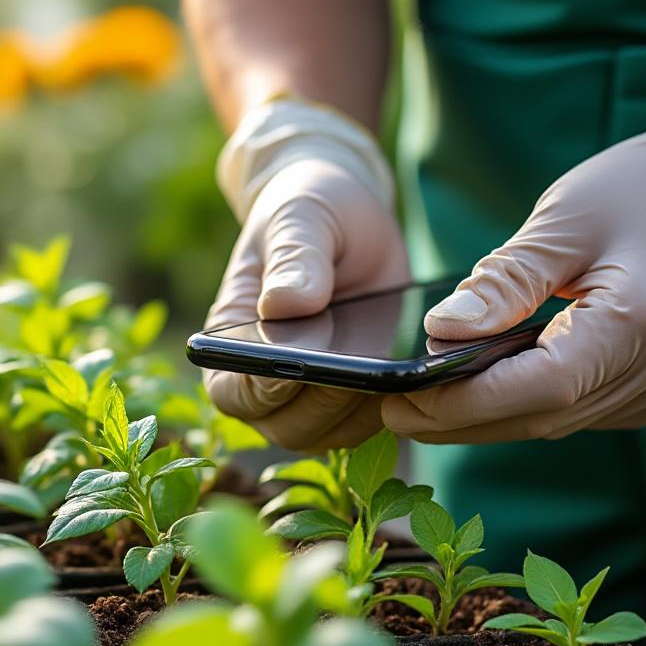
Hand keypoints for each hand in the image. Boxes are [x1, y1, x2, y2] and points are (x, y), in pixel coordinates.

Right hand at [205, 99, 407, 450]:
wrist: (348, 217)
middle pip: (283, 426)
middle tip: (358, 369)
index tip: (296, 366)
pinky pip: (368, 424)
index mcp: (232, 338)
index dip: (258, 390)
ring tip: (391, 370)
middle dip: (320, 405)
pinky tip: (415, 377)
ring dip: (359, 412)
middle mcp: (264, 378)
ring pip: (328, 435)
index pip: (231, 390)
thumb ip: (293, 257)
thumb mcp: (300, 218)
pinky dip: (391, 408)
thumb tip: (285, 306)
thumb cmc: (308, 210)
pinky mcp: (355, 394)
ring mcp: (310, 393)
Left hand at [382, 52, 645, 442]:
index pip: (535, 388)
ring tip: (425, 404)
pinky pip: (584, 411)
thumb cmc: (645, 188)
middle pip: (542, 417)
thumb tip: (438, 332)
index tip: (398, 402)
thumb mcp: (564, 221)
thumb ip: (504, 282)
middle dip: (462, 420)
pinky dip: (532, 405)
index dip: (462, 404)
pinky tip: (487, 391)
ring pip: (560, 422)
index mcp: (640, 324)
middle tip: (393, 412)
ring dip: (491, 419)